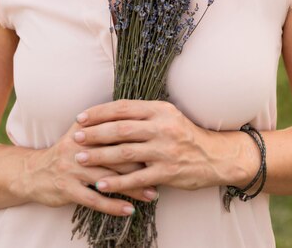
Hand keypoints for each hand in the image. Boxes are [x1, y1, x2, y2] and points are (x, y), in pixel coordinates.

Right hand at [19, 119, 157, 215]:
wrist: (34, 172)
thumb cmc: (68, 152)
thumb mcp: (83, 134)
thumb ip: (105, 127)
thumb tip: (138, 122)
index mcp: (87, 129)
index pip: (118, 132)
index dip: (140, 140)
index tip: (160, 148)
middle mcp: (80, 146)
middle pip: (117, 154)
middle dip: (142, 165)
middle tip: (163, 173)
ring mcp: (72, 168)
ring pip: (108, 178)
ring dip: (133, 188)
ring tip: (153, 194)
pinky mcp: (67, 188)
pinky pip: (94, 199)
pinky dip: (113, 206)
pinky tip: (129, 211)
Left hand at [73, 99, 218, 194]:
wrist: (215, 156)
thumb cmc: (185, 134)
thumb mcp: (168, 115)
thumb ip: (144, 113)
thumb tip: (112, 113)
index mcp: (160, 109)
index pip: (123, 107)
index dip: (99, 112)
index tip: (81, 118)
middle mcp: (162, 127)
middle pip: (120, 128)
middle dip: (94, 133)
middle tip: (76, 137)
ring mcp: (165, 150)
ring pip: (125, 152)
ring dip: (99, 156)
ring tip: (81, 159)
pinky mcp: (167, 172)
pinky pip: (136, 177)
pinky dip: (116, 181)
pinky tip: (101, 184)